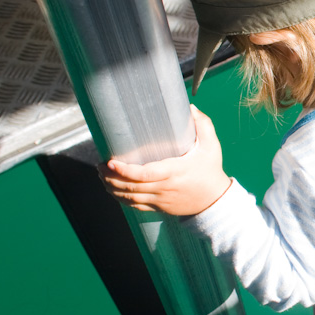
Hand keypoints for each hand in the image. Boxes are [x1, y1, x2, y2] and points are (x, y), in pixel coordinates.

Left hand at [100, 105, 231, 215]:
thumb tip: (191, 108)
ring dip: (112, 188)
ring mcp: (160, 199)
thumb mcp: (212, 146)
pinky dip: (121, 199)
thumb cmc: (211, 171)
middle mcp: (164, 188)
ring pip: (129, 197)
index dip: (124, 170)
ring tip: (101, 176)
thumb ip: (203, 125)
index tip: (110, 161)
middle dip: (110, 177)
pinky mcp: (158, 207)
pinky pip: (135, 206)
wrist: (215, 200)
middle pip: (130, 187)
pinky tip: (113, 190)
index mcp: (174, 172)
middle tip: (100, 166)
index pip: (143, 174)